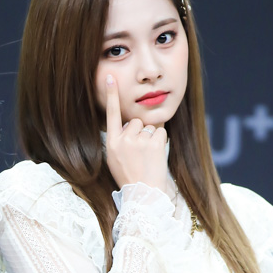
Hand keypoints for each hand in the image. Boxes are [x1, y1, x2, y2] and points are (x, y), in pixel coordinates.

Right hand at [105, 75, 167, 190]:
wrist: (143, 194)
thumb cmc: (130, 177)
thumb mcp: (116, 159)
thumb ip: (121, 140)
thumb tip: (134, 123)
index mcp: (112, 143)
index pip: (111, 114)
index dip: (111, 95)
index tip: (111, 78)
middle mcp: (124, 140)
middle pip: (136, 121)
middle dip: (140, 132)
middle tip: (140, 153)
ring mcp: (139, 141)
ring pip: (149, 126)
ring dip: (151, 137)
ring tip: (148, 157)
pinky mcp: (154, 143)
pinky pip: (160, 131)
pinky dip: (161, 141)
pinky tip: (156, 155)